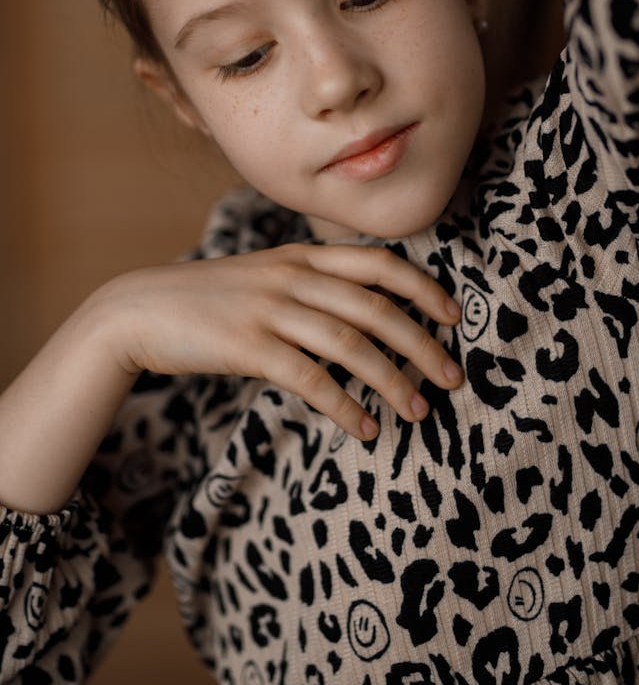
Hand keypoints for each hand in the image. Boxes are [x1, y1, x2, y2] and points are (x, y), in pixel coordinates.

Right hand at [96, 243, 462, 440]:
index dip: (422, 288)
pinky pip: (311, 379)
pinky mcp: (248, 346)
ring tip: (418, 412)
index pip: (378, 263)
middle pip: (376, 308)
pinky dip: (345, 406)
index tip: (453, 316)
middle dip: (422, 344)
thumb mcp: (263, 276)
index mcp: (301, 256)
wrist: (138, 310)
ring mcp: (271, 309)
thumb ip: (308, 284)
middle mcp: (293, 276)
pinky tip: (365, 428)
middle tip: (452, 377)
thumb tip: (360, 315)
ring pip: (351, 344)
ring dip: (392, 381)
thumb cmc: (208, 299)